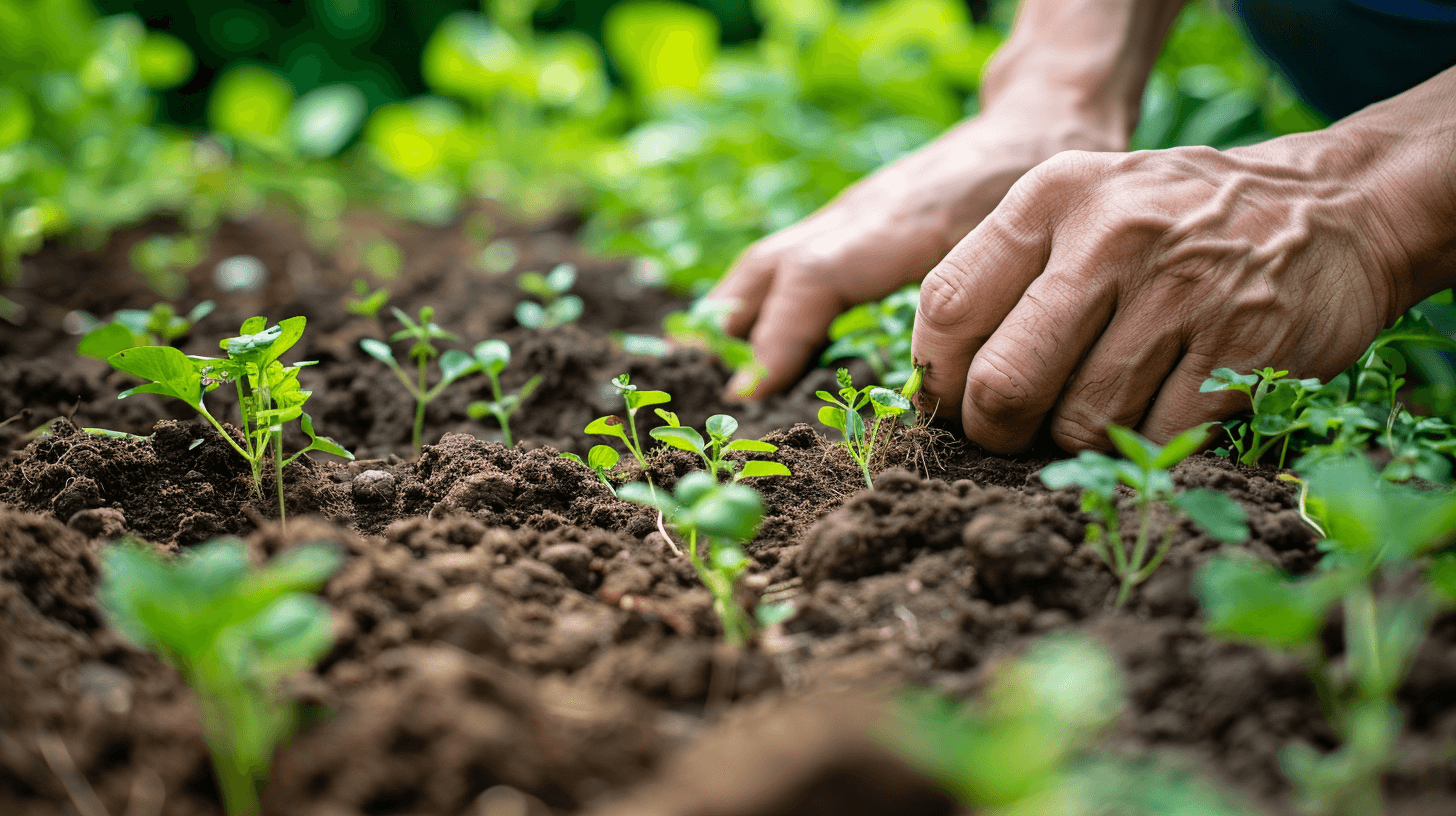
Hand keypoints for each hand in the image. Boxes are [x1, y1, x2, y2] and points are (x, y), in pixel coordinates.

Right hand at [708, 96, 1126, 398]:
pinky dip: (758, 298)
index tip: (751, 391)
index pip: (815, 276)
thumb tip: (941, 391)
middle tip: (716, 391)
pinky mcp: (852, 223)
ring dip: (734, 313)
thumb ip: (977, 306)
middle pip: (772, 267)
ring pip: (772, 261)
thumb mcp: (1018, 245)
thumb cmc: (1033, 186)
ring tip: (702, 367)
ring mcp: (848, 215)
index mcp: (894, 223)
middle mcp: (855, 216)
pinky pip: (788, 260)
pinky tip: (745, 335)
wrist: (1038, 121)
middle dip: (735, 328)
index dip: (780, 336)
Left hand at [910, 119, 1451, 452]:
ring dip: (1083, 441)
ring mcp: (1183, 290)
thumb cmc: (1169, 228)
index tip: (950, 405)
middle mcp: (1112, 235)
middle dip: (997, 433)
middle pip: (1005, 384)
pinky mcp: (1244, 344)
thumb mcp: (1081, 210)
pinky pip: (1158, 438)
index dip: (937, 379)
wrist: (1331, 208)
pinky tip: (1169, 408)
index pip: (947, 308)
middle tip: (1015, 436)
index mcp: (1051, 197)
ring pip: (1082, 426)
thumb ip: (1005, 277)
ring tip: (1111, 405)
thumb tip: (934, 392)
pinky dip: (1152, 445)